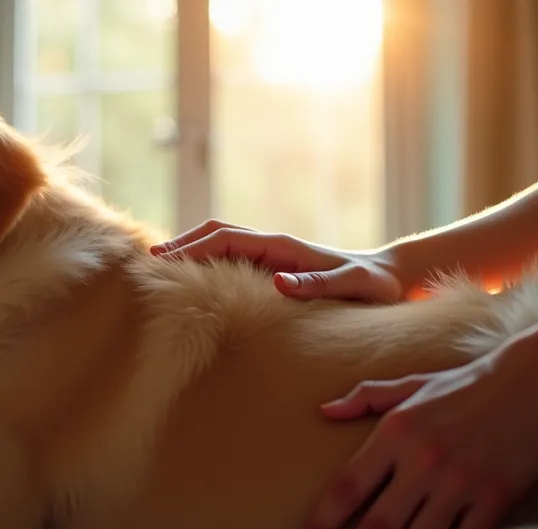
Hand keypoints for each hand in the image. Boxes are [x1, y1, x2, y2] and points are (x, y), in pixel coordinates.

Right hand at [151, 219, 407, 302]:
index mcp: (281, 246)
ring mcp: (270, 255)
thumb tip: (277, 283)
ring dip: (191, 250)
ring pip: (220, 244)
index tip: (164, 259)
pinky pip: (231, 259)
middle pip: (215, 234)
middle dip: (182, 243)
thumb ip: (317, 284)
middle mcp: (271, 245)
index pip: (225, 239)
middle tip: (149, 261)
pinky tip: (193, 282)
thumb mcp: (349, 286)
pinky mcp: (273, 267)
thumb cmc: (371, 286)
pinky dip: (206, 262)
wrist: (388, 278)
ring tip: (160, 268)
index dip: (193, 247)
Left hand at [294, 334, 537, 528]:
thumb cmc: (468, 384)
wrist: (536, 382)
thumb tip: (324, 410)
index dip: (320, 526)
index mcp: (395, 433)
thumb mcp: (412, 385)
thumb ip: (365, 397)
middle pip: (377, 528)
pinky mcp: (494, 499)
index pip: (345, 489)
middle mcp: (422, 461)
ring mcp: (459, 483)